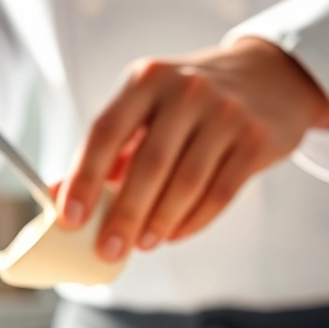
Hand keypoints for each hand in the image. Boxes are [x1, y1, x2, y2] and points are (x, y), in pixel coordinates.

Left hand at [60, 37, 328, 259]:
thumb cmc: (190, 102)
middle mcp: (186, 90)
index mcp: (146, 80)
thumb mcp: (147, 107)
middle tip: (108, 250)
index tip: (71, 219)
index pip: (106, 131)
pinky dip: (193, 221)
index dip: (85, 178)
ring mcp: (225, 113)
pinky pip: (220, 192)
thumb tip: (59, 197)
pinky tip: (174, 234)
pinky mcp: (256, 139)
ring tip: (142, 245)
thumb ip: (108, 150)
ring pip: (186, 182)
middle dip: (124, 214)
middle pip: (148, 164)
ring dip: (159, 222)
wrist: (269, 77)